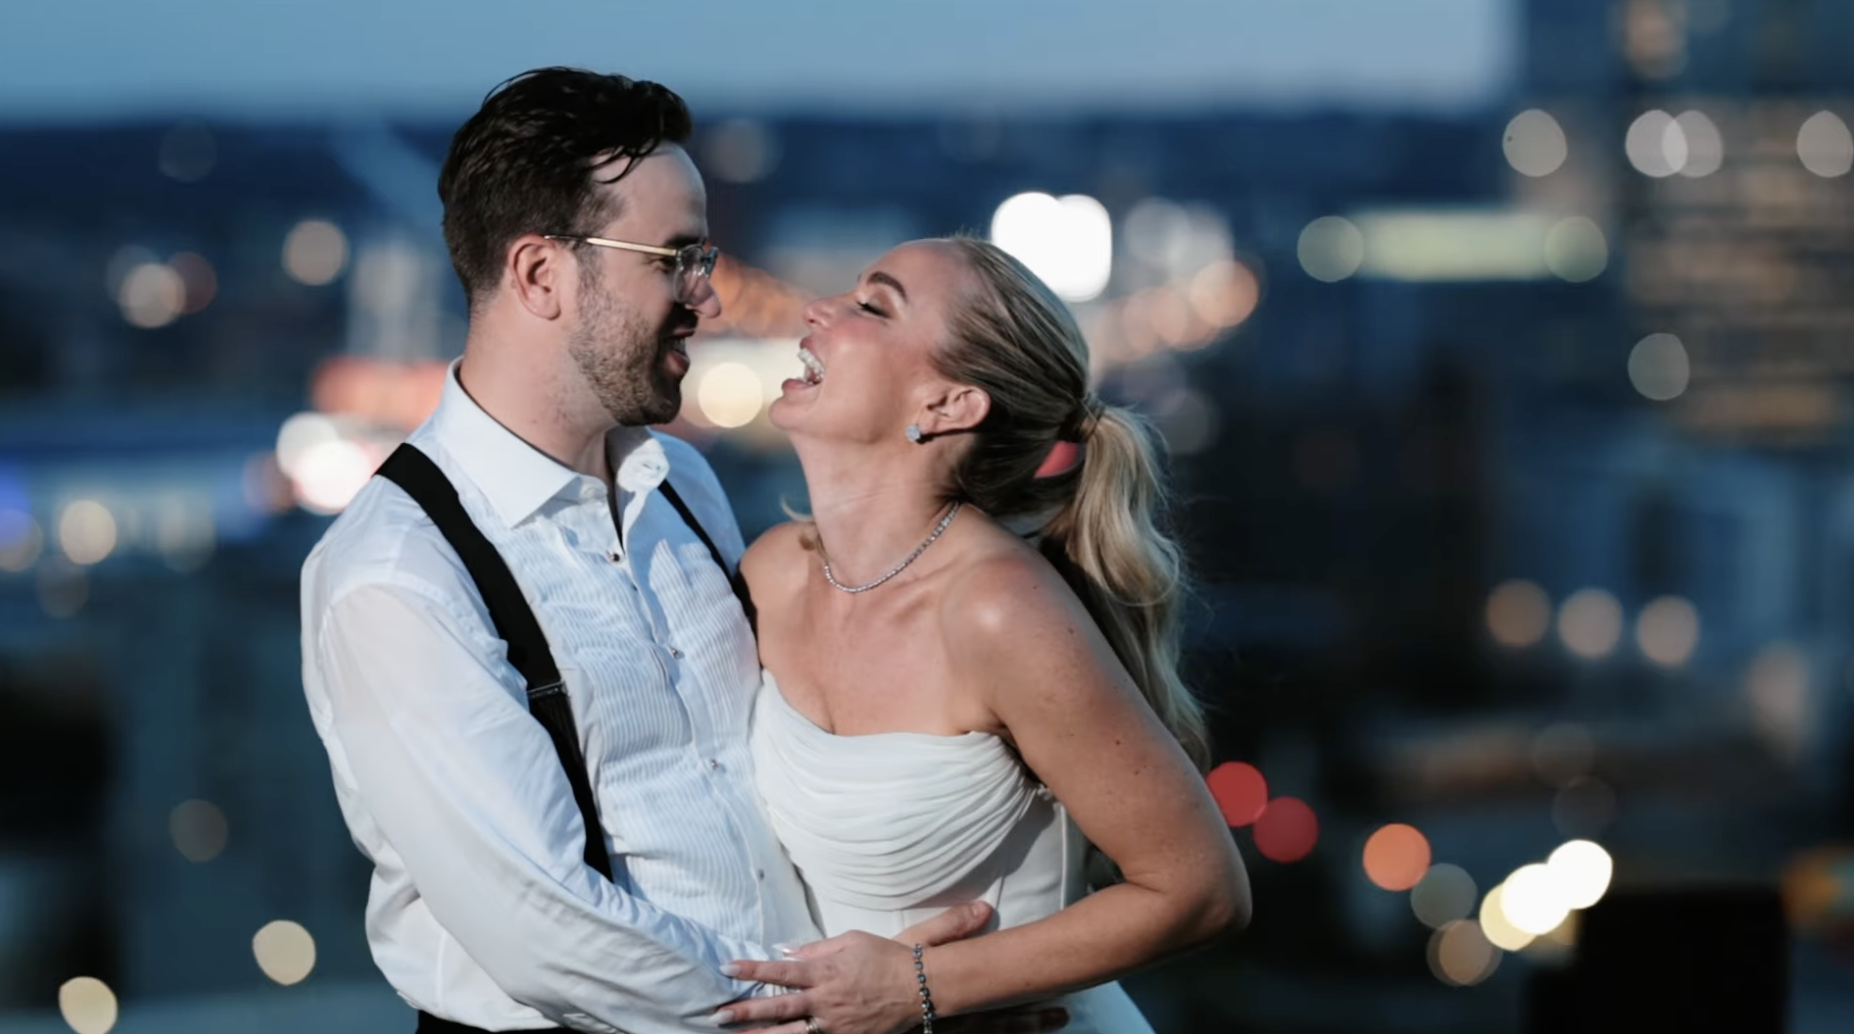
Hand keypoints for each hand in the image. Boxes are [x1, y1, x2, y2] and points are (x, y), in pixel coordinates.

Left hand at [717, 902, 998, 1033]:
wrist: (919, 986)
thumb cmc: (886, 957)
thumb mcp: (851, 941)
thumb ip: (817, 948)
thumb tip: (787, 951)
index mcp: (824, 971)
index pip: (780, 970)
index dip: (752, 969)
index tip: (726, 969)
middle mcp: (824, 1000)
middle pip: (778, 1007)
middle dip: (745, 1011)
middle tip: (718, 1015)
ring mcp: (833, 1023)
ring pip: (790, 1033)